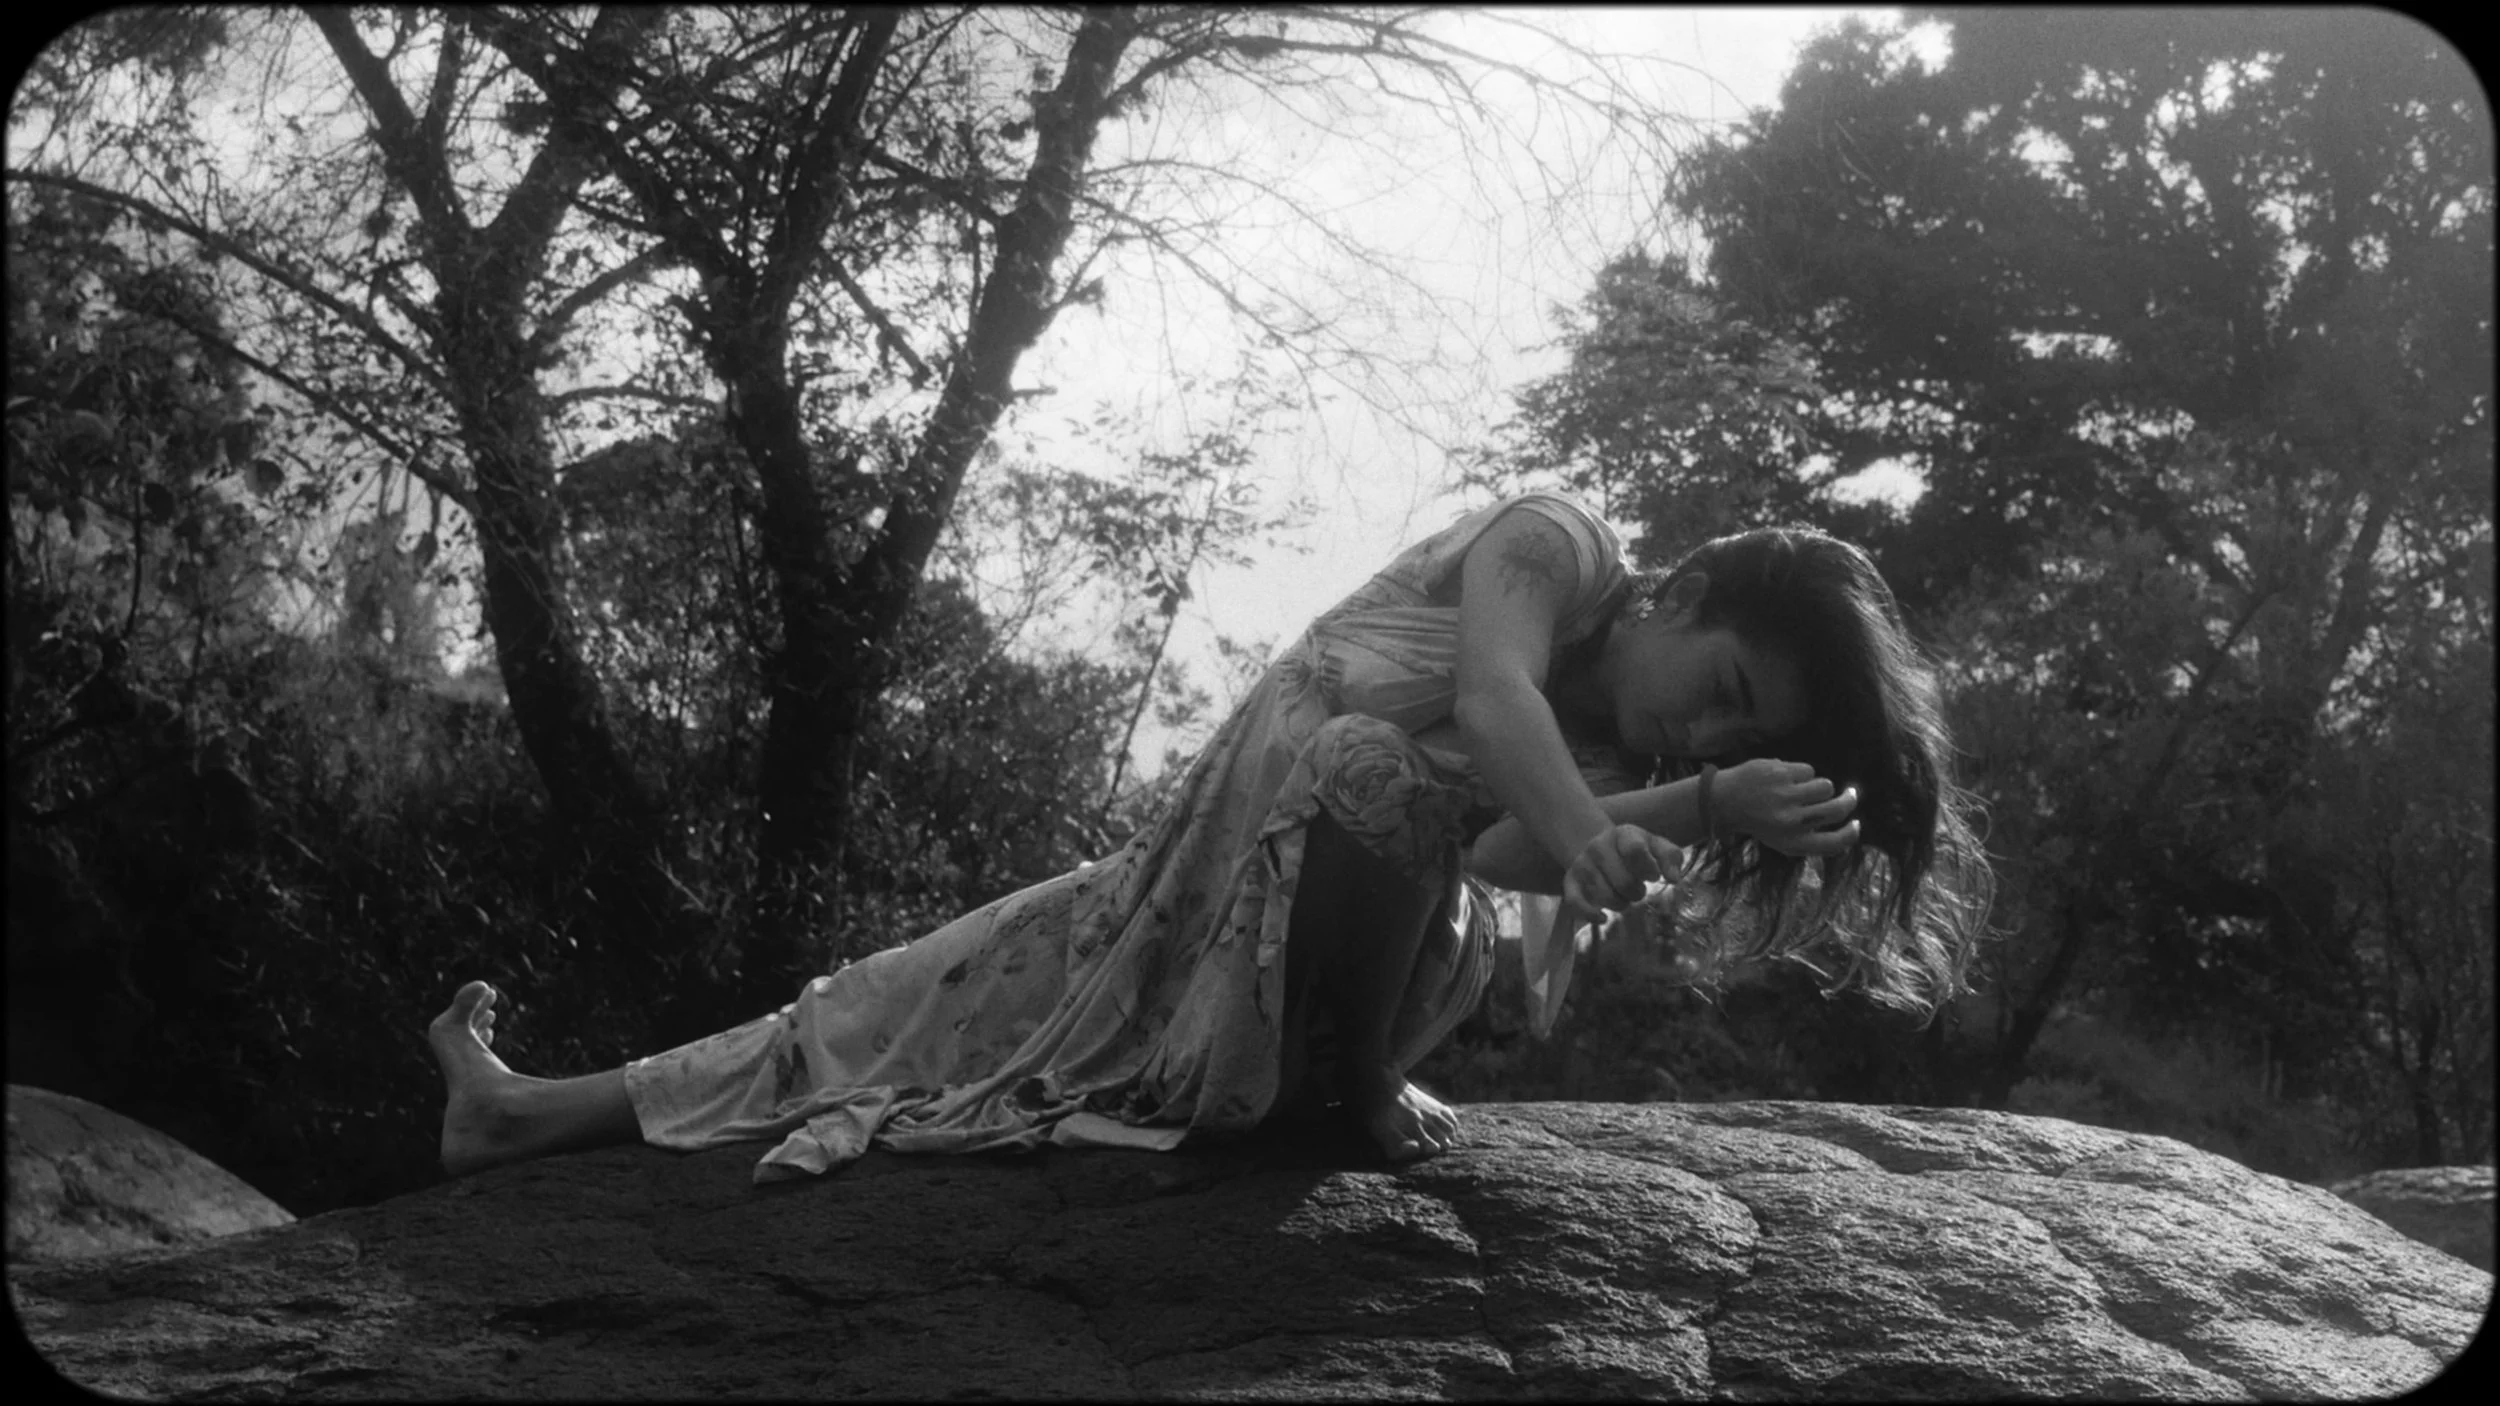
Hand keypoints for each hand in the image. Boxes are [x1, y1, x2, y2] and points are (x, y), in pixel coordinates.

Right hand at [1558, 823, 1682, 934]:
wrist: (1599, 846)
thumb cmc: (1634, 849)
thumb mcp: (1655, 845)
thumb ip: (1671, 857)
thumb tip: (1674, 879)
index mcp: (1623, 834)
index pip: (1635, 850)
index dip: (1648, 868)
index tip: (1653, 876)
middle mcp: (1599, 847)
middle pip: (1624, 882)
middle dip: (1637, 892)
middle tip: (1637, 888)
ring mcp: (1583, 864)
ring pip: (1606, 897)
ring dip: (1621, 904)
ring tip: (1622, 895)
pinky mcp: (1570, 881)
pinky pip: (1575, 903)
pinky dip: (1591, 915)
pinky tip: (1603, 917)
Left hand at [1715, 759, 1859, 856]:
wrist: (1724, 800)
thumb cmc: (1760, 821)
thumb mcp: (1783, 840)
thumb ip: (1813, 838)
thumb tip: (1851, 829)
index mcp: (1793, 842)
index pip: (1834, 843)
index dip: (1851, 834)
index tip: (1856, 824)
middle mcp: (1791, 821)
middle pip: (1837, 809)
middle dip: (1849, 800)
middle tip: (1850, 795)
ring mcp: (1786, 796)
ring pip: (1826, 785)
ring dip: (1820, 786)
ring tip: (1803, 788)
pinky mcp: (1780, 774)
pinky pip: (1808, 770)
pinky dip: (1802, 774)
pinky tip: (1785, 779)